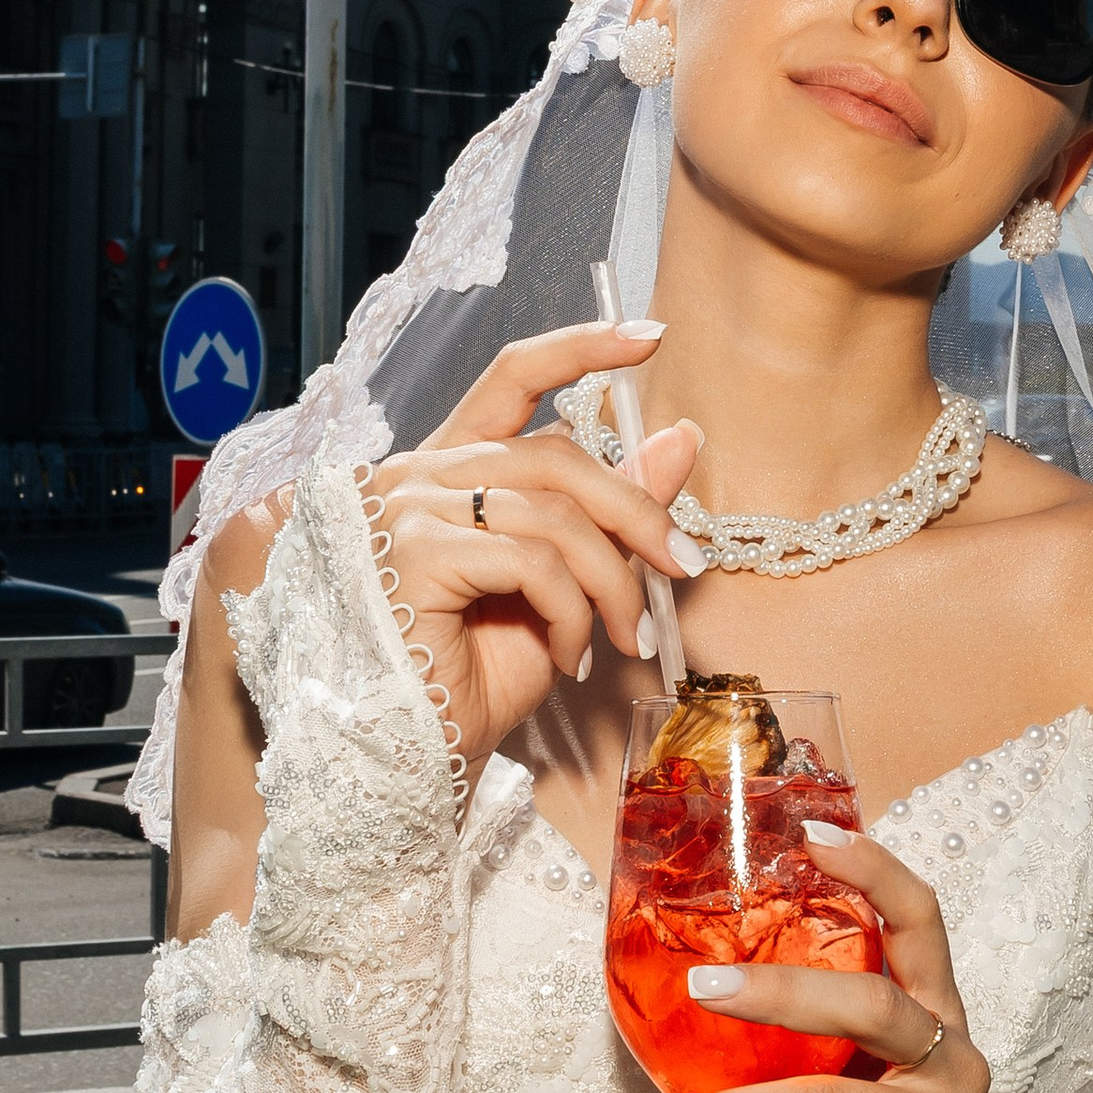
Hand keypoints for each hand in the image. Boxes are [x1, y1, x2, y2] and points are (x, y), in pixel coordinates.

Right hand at [357, 321, 705, 776]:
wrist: (409, 754)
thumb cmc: (470, 679)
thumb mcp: (562, 589)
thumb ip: (611, 514)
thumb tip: (682, 438)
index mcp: (449, 470)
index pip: (512, 376)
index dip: (580, 347)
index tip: (648, 338)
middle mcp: (419, 475)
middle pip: (556, 454)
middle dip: (636, 510)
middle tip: (682, 566)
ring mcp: (409, 510)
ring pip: (553, 511)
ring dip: (612, 580)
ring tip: (626, 638)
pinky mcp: (416, 554)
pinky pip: (531, 560)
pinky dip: (572, 610)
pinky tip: (571, 655)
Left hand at [658, 828, 987, 1092]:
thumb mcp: (849, 1084)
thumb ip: (810, 1042)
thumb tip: (694, 992)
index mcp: (936, 1013)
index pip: (923, 921)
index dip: (877, 873)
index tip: (817, 835)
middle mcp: (955, 1056)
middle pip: (871, 1002)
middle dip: (779, 991)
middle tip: (701, 988)